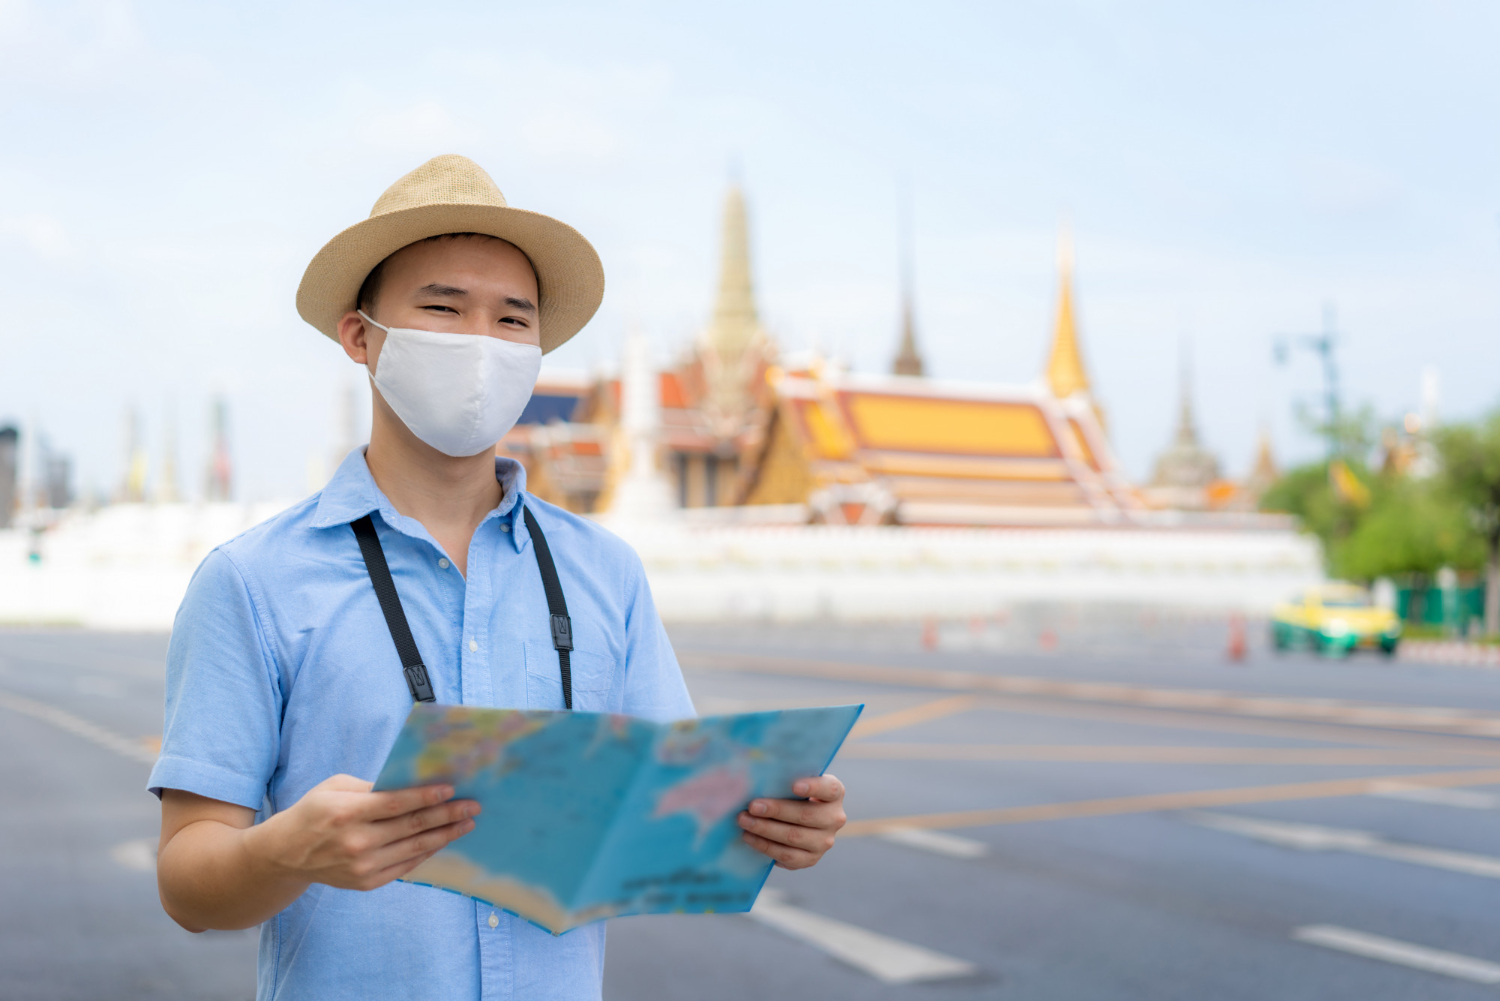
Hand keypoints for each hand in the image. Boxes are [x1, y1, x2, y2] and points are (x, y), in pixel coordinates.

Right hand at [245, 774, 478, 891]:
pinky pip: (405, 867)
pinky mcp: (365, 882)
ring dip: (444, 835)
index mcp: (346, 813)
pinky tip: (443, 840)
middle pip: (411, 827)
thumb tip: (412, 781)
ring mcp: (361, 867)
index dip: (426, 797)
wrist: (286, 854)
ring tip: (466, 824)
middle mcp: (356, 842)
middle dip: (446, 815)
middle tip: (472, 806)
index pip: (395, 804)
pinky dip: (427, 853)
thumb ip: (371, 786)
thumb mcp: (335, 787)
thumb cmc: (315, 811)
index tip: (452, 789)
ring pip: (414, 849)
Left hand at [737, 774, 846, 869]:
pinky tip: (750, 837)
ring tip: (744, 821)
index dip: (813, 787)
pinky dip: (766, 847)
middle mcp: (834, 818)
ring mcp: (825, 842)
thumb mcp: (796, 781)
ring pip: (794, 837)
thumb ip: (785, 778)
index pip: (830, 789)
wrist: (798, 820)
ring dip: (765, 830)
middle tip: (752, 806)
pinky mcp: (812, 859)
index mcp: (835, 794)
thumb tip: (757, 777)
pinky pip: (787, 856)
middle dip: (776, 811)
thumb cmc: (792, 793)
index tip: (794, 786)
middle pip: (806, 815)